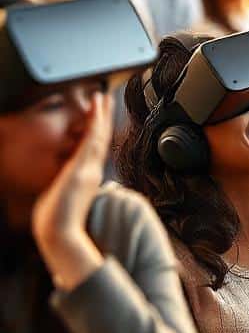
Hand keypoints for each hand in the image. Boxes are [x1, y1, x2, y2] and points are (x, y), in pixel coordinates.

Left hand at [32, 93, 109, 254]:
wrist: (60, 234)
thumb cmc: (57, 226)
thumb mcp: (61, 205)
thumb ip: (65, 193)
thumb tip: (61, 190)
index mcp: (86, 179)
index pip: (94, 152)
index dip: (98, 134)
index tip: (100, 120)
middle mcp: (91, 171)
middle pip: (100, 139)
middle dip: (103, 120)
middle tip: (107, 101)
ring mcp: (89, 168)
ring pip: (99, 135)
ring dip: (101, 115)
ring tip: (103, 98)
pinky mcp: (84, 165)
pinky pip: (93, 138)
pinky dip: (96, 122)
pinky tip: (97, 108)